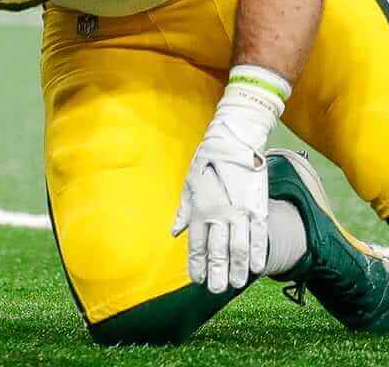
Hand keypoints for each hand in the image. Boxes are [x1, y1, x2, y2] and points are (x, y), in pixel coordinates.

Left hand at [172, 68, 286, 292]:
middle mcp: (219, 213)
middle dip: (218, 273)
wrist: (233, 142)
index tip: (197, 280)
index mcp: (200, 208)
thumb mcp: (189, 184)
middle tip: (217, 291)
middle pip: (218, 250)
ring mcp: (240, 212)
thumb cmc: (207, 162)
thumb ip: (184, 211)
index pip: (196, 243)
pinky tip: (258, 268)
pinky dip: (258, 253)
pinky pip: (259, 236)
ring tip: (238, 285)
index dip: (196, 263)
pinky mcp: (258, 207)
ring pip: (240, 248)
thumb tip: (174, 232)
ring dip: (239, 269)